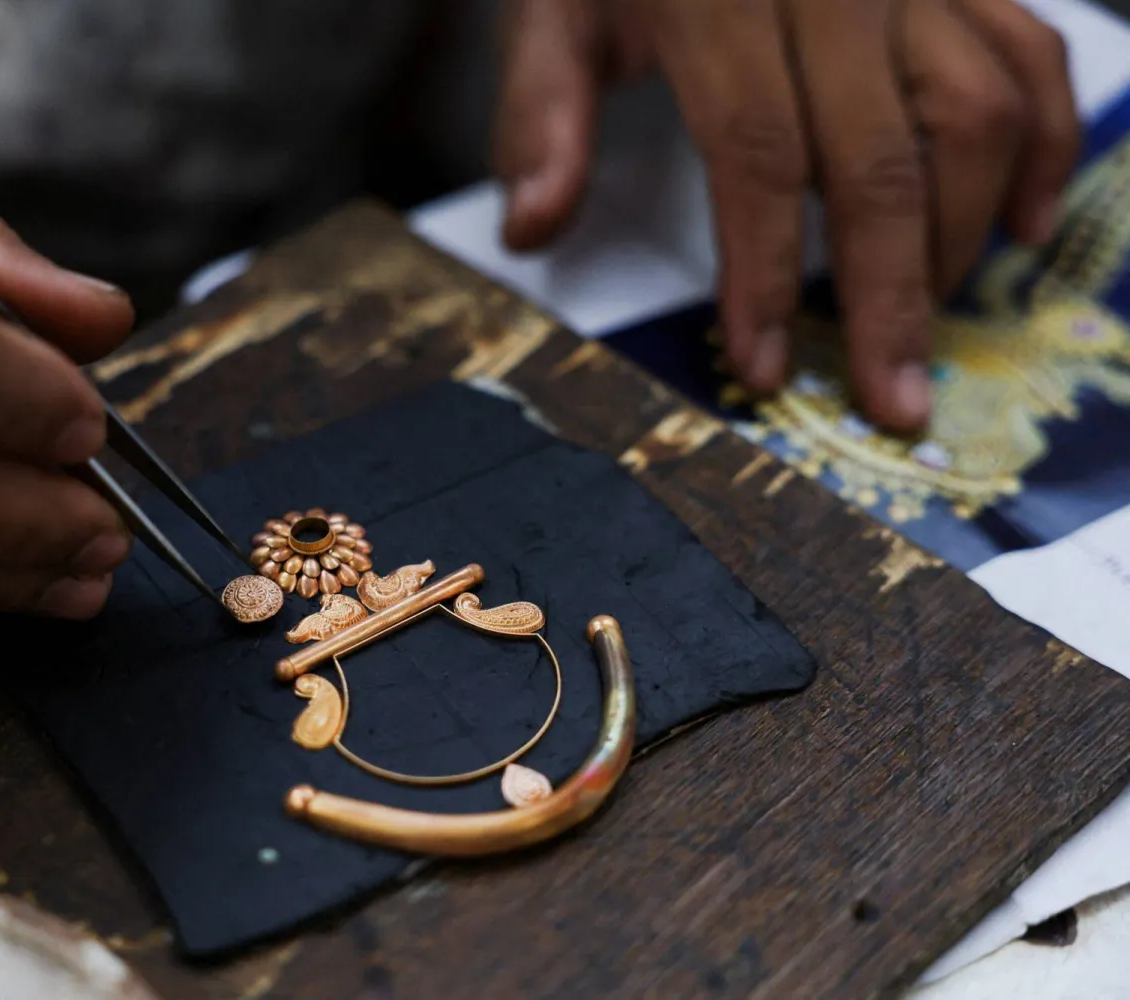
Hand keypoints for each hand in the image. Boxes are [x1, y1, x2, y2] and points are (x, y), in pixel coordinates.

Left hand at [495, 0, 1078, 430]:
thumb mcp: (554, 7)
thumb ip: (540, 111)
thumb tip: (532, 229)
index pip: (756, 152)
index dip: (761, 270)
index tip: (763, 364)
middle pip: (878, 158)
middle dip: (887, 295)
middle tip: (891, 401)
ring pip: (971, 112)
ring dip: (958, 234)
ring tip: (921, 321)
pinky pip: (1030, 52)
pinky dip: (1042, 142)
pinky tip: (1017, 227)